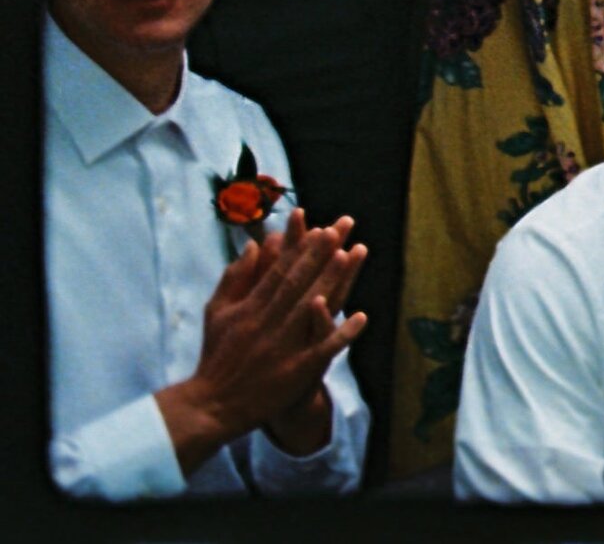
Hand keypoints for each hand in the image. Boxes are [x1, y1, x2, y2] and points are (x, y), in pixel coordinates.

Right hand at [158, 211, 364, 472]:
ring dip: (332, 281)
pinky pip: (322, 349)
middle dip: (321, 253)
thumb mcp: (217, 313)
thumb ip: (235, 277)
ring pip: (311, 308)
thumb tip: (252, 244)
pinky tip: (362, 317)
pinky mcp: (294, 371)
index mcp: (250, 308)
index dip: (301, 249)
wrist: (211, 406)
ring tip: (351, 254)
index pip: (280, 272)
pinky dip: (341, 333)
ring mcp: (282, 346)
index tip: (321, 227)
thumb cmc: (216, 355)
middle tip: (342, 227)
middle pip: (298, 282)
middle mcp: (267, 323)